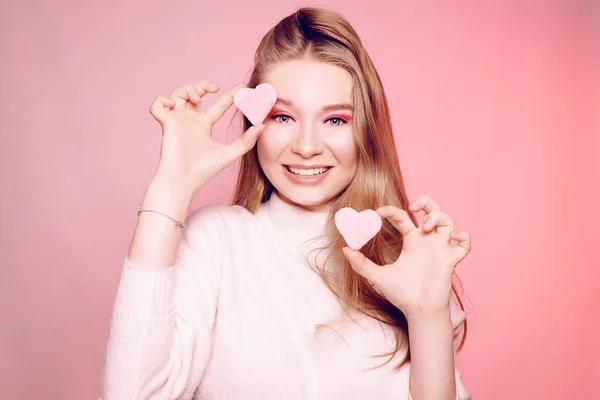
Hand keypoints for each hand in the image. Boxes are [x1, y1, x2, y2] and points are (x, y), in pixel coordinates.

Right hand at [149, 80, 264, 194]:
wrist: (185, 178)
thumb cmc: (205, 170)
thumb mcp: (231, 153)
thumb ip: (247, 140)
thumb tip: (262, 125)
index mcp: (205, 126)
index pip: (219, 105)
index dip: (230, 94)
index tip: (242, 85)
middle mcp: (190, 121)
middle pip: (195, 94)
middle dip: (203, 85)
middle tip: (213, 89)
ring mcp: (177, 120)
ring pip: (178, 94)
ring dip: (188, 89)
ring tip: (197, 99)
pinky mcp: (165, 122)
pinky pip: (157, 105)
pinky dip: (162, 100)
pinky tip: (173, 105)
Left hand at [342, 195, 471, 316]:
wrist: (418, 311)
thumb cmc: (401, 294)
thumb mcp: (377, 276)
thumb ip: (361, 264)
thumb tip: (344, 249)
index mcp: (410, 241)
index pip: (403, 217)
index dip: (391, 210)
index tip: (377, 212)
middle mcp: (427, 241)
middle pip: (431, 211)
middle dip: (426, 202)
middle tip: (414, 206)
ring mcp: (440, 249)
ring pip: (448, 222)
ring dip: (439, 217)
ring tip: (426, 226)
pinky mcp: (451, 260)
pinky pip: (465, 245)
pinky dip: (463, 238)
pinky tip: (452, 239)